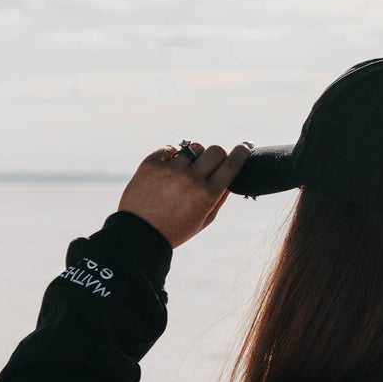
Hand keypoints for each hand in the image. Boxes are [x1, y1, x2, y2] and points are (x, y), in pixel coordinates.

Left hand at [117, 140, 253, 249]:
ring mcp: (171, 169)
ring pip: (193, 148)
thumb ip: (220, 196)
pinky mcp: (152, 163)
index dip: (242, 152)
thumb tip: (230, 174)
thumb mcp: (204, 220)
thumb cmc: (174, 230)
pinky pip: (171, 148)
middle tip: (208, 165)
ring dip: (193, 158)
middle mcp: (191, 179)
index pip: (232, 163)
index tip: (244, 146)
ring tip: (181, 174)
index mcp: (207, 194)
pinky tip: (166, 172)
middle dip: (216, 156)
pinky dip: (172, 157)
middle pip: (216, 150)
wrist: (138, 235)